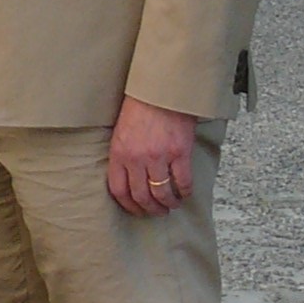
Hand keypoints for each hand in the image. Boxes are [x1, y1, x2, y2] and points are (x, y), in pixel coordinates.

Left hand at [107, 94, 196, 216]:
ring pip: (162, 193)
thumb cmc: (140, 107)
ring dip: (167, 204)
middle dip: (149, 209)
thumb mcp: (121, 132)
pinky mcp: (179, 153)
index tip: (135, 209)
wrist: (162, 90)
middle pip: (141, 196)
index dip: (128, 205)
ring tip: (171, 205)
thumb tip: (128, 178)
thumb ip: (122, 155)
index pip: (119, 190)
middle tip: (156, 212)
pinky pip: (182, 182)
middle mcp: (137, 159)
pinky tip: (184, 194)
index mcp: (119, 153)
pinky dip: (184, 193)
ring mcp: (159, 157)